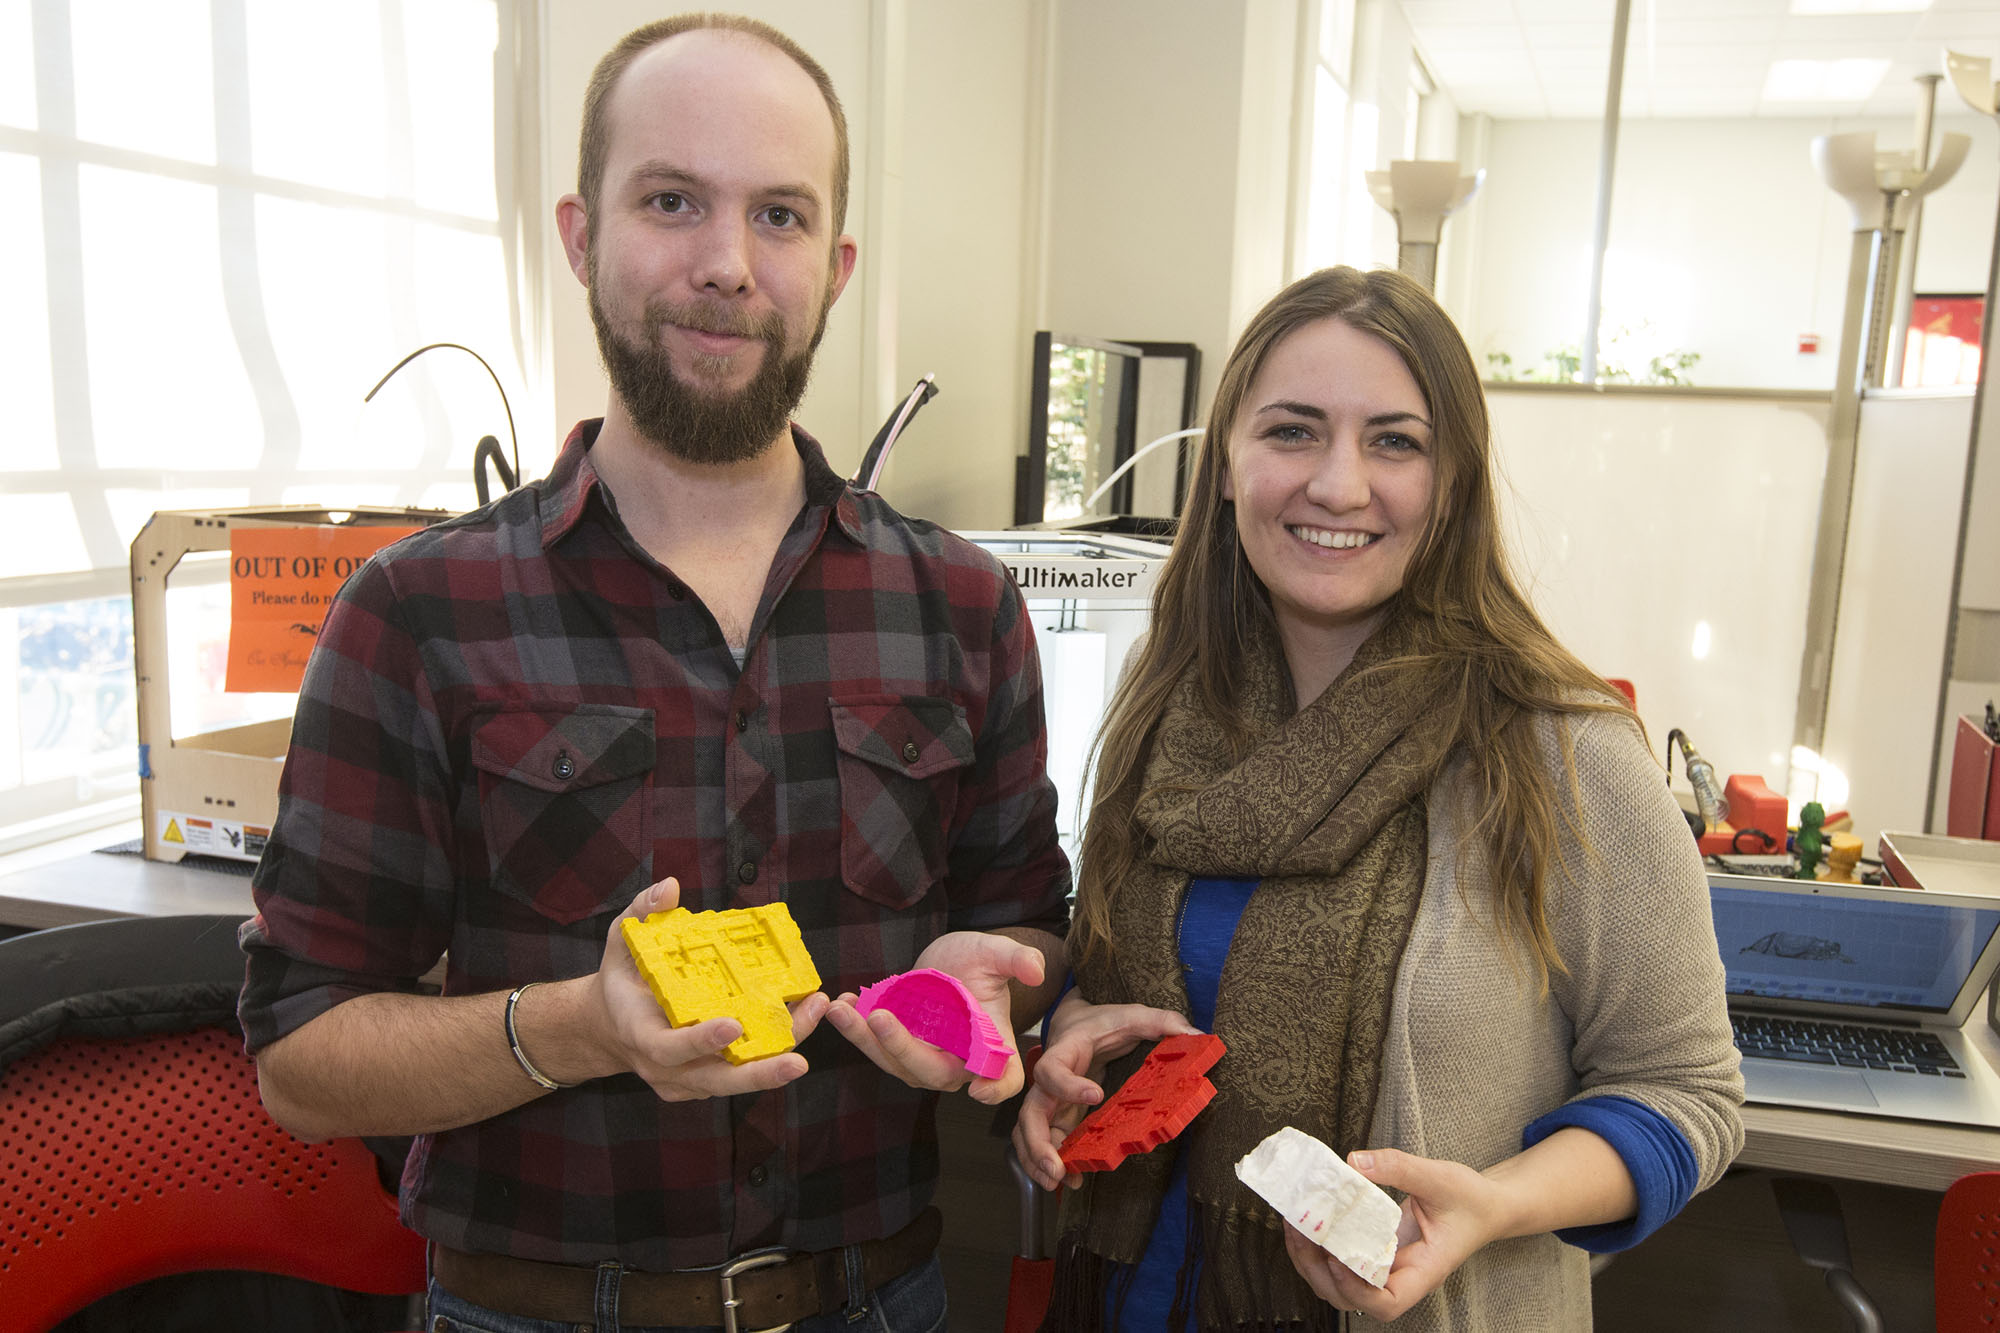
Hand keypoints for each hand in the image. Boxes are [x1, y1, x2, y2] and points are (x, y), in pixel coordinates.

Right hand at [592, 878, 829, 1101]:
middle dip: (758, 1074)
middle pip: (715, 1081)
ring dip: (778, 1056)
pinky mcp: (704, 1081)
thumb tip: (670, 888)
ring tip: (815, 1015)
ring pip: (737, 1077)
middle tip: (797, 1063)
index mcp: (640, 1035)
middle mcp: (665, 1067)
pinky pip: (742, 1069)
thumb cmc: (621, 979)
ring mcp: (686, 1080)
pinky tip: (804, 1016)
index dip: (701, 1041)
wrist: (610, 1025)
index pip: (669, 1048)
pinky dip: (773, 1048)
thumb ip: (642, 913)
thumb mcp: (621, 940)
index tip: (735, 1024)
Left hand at [824, 930, 1045, 1103]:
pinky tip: (841, 1003)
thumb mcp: (995, 953)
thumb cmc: (977, 962)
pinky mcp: (896, 1048)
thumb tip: (1036, 970)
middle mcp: (958, 1062)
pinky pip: (874, 1047)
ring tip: (840, 1010)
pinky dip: (853, 1028)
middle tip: (879, 1018)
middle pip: (933, 1072)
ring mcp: (925, 1058)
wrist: (947, 962)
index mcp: (992, 1047)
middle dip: (902, 1049)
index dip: (996, 1089)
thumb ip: (1016, 959)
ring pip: (895, 1063)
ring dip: (864, 1039)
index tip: (980, 1090)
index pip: (1004, 1079)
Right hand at [1011, 991, 1199, 1190]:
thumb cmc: (1103, 1022)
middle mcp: (1049, 1080)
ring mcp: (1050, 1101)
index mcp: (1065, 1051)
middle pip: (1030, 1113)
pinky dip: (1048, 1163)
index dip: (1068, 1085)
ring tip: (1060, 1181)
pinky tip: (1068, 1180)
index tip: (1096, 1095)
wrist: (1077, 1024)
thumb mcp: (1131, 1015)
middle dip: (1037, 1143)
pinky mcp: (1058, 1116)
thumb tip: (1196, 1035)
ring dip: (1037, 1160)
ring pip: (1028, 1133)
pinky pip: (1044, 1142)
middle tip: (1057, 1168)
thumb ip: (1161, 1021)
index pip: (1052, 1069)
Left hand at [1281, 1148, 1504, 1320]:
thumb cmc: (1471, 1200)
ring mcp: (1388, 1266)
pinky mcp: (1377, 1251)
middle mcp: (1403, 1275)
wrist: (1485, 1206)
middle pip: (1354, 1298)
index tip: (1338, 1262)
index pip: (1390, 1303)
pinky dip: (1321, 1246)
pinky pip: (1344, 1260)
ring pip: (1342, 1284)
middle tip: (1300, 1233)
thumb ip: (1399, 1168)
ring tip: (1296, 1226)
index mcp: (1425, 1270)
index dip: (1359, 1291)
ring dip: (1313, 1261)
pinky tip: (1309, 1221)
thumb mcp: (1440, 1178)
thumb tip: (1354, 1162)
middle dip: (1321, 1272)